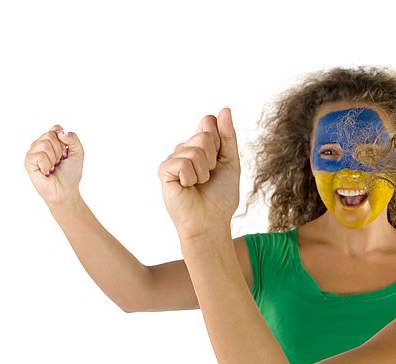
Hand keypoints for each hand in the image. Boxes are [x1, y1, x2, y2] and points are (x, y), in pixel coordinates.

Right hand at [24, 126, 83, 206]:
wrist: (66, 190)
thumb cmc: (70, 173)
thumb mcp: (78, 153)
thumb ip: (73, 139)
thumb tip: (61, 133)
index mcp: (51, 140)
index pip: (56, 129)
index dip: (64, 141)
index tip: (66, 153)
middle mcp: (40, 144)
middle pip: (50, 135)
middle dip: (59, 150)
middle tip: (59, 162)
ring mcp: (33, 152)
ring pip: (44, 144)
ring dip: (53, 158)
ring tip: (53, 166)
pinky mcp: (28, 162)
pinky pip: (39, 155)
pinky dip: (47, 165)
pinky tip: (46, 171)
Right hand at [158, 107, 239, 242]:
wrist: (211, 222)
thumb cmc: (220, 196)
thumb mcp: (230, 163)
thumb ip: (228, 136)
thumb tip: (224, 109)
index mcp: (200, 146)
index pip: (209, 123)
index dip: (219, 143)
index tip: (219, 162)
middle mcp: (184, 149)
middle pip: (204, 135)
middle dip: (213, 159)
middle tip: (208, 177)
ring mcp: (173, 159)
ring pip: (195, 150)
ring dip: (204, 171)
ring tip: (199, 184)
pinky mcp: (164, 170)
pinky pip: (183, 162)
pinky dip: (192, 177)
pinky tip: (187, 187)